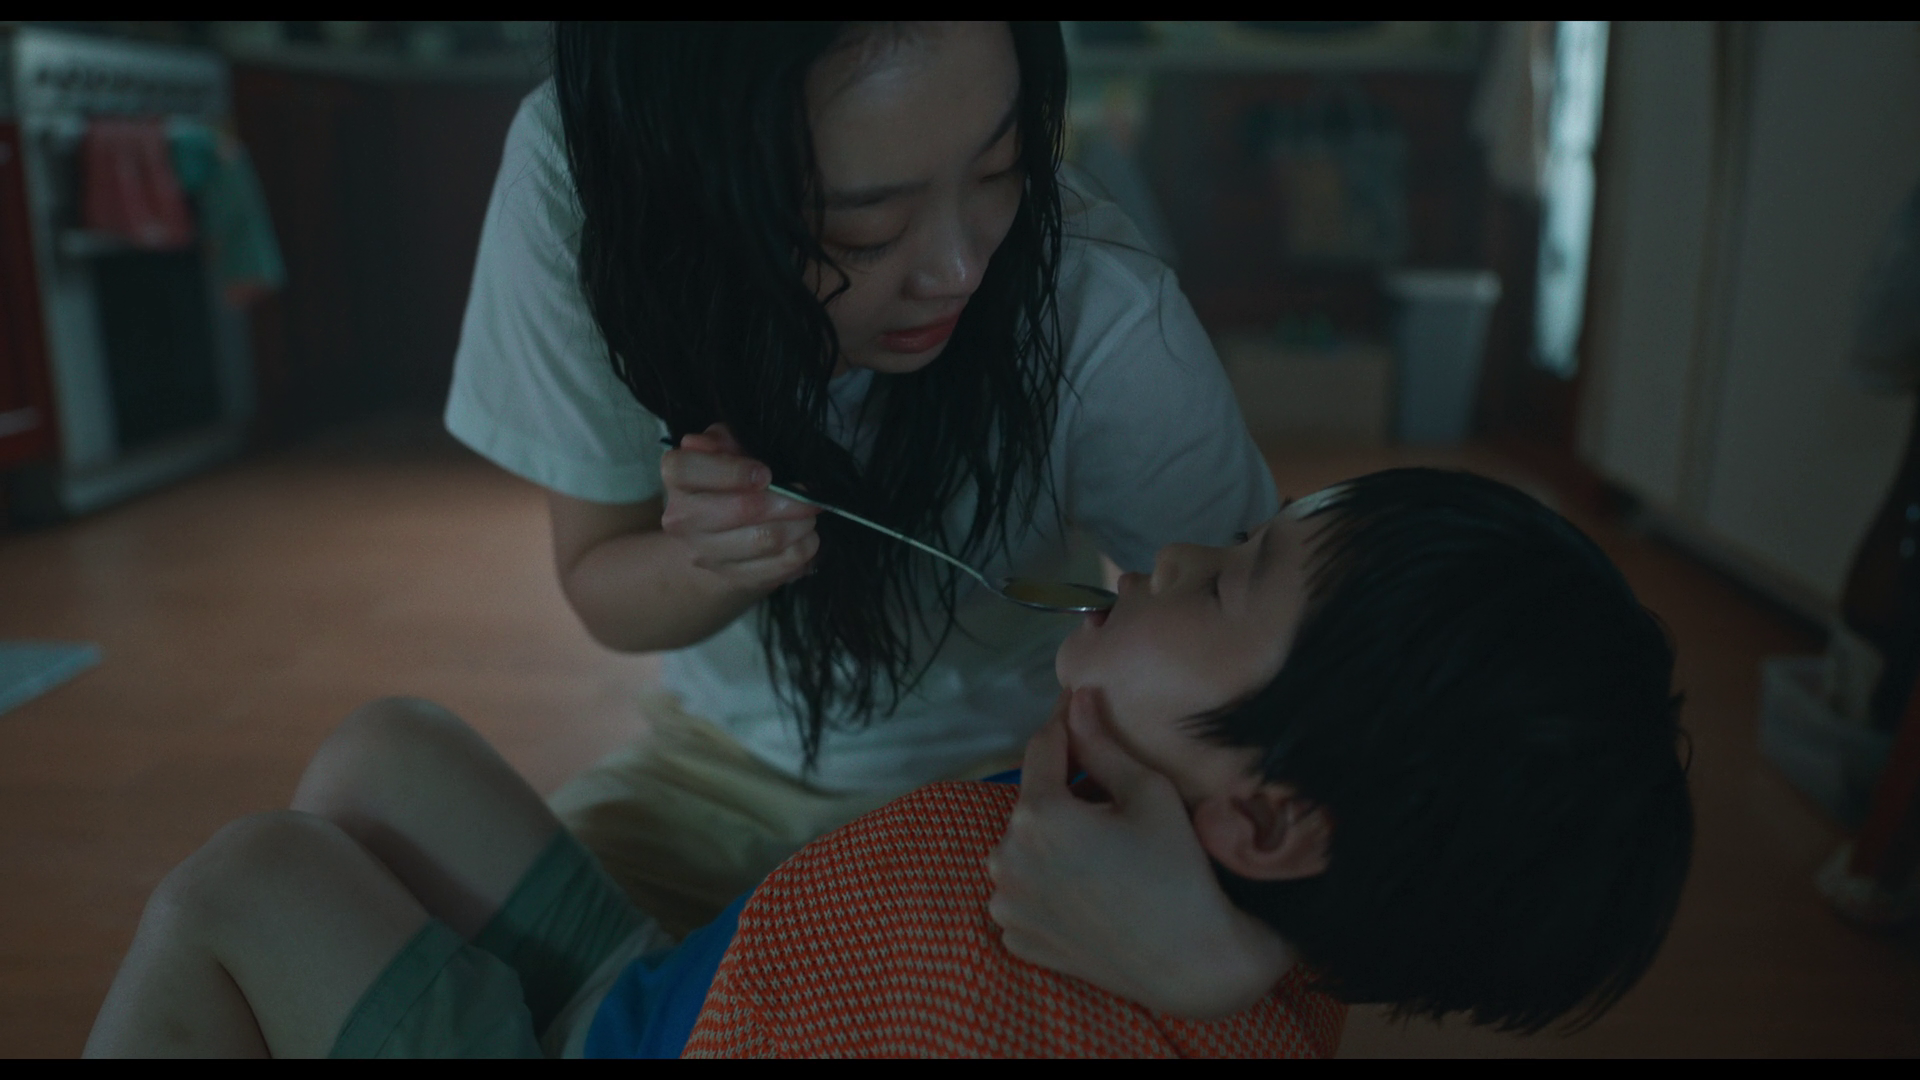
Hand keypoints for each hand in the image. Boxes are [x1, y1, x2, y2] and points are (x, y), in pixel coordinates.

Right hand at [659, 423, 820, 590]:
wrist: (711, 537)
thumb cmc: (724, 481)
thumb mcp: (723, 449)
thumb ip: (725, 439)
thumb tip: (721, 442)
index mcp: (677, 479)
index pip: (688, 470)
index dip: (732, 471)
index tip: (766, 473)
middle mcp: (683, 519)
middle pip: (741, 509)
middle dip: (786, 501)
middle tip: (809, 496)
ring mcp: (706, 553)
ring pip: (765, 540)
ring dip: (800, 526)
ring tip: (811, 516)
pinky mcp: (731, 578)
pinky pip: (777, 567)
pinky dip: (802, 551)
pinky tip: (808, 539)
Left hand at [986, 688, 1295, 1017]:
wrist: (1192, 963)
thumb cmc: (1178, 872)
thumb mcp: (1149, 793)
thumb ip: (1101, 743)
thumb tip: (1077, 699)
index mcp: (1037, 816)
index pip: (1043, 747)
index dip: (1066, 721)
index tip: (1080, 704)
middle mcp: (1006, 858)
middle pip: (1033, 801)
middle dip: (1064, 791)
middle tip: (1111, 799)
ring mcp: (1006, 904)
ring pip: (1026, 847)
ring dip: (1053, 838)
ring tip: (1102, 849)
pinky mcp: (1017, 936)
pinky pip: (1025, 890)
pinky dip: (1047, 882)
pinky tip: (1088, 889)